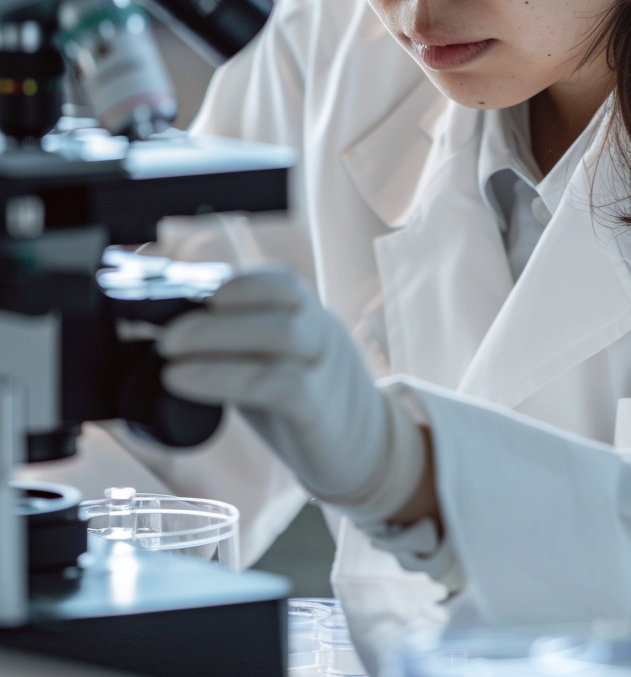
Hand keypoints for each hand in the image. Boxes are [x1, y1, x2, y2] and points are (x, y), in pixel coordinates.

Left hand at [158, 269, 426, 525]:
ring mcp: (325, 369)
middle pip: (281, 299)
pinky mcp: (321, 411)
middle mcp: (321, 332)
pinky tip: (186, 382)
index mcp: (308, 315)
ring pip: (283, 334)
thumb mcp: (274, 361)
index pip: (280, 281)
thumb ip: (235, 343)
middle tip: (164, 333)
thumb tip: (161, 332)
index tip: (188, 293)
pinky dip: (227, 378)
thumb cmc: (305, 401)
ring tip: (169, 353)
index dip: (236, 282)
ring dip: (217, 338)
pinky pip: (282, 385)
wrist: (367, 451)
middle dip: (215, 311)